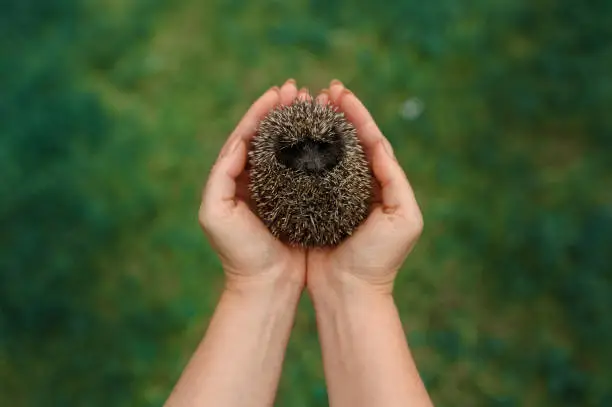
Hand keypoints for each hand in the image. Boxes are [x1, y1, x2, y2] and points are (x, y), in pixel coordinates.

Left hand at [199, 79, 308, 291]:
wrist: (265, 285)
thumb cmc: (238, 254)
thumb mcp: (216, 214)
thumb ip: (221, 176)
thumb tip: (239, 143)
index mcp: (232, 179)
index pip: (246, 136)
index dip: (261, 112)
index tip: (277, 93)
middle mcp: (254, 180)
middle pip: (267, 136)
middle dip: (281, 111)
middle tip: (298, 90)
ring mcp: (277, 190)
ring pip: (287, 149)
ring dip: (298, 126)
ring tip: (313, 106)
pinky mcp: (297, 201)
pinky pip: (304, 169)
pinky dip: (312, 151)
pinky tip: (326, 138)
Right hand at [307, 80, 423, 294]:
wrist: (350, 293)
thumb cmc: (380, 259)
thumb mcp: (403, 218)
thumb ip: (394, 178)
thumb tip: (378, 142)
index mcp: (380, 183)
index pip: (369, 138)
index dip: (355, 113)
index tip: (339, 92)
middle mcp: (355, 185)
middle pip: (345, 140)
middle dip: (334, 113)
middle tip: (319, 91)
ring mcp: (330, 195)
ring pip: (322, 153)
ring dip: (313, 128)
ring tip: (301, 106)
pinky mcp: (309, 207)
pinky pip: (302, 174)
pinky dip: (296, 154)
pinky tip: (285, 139)